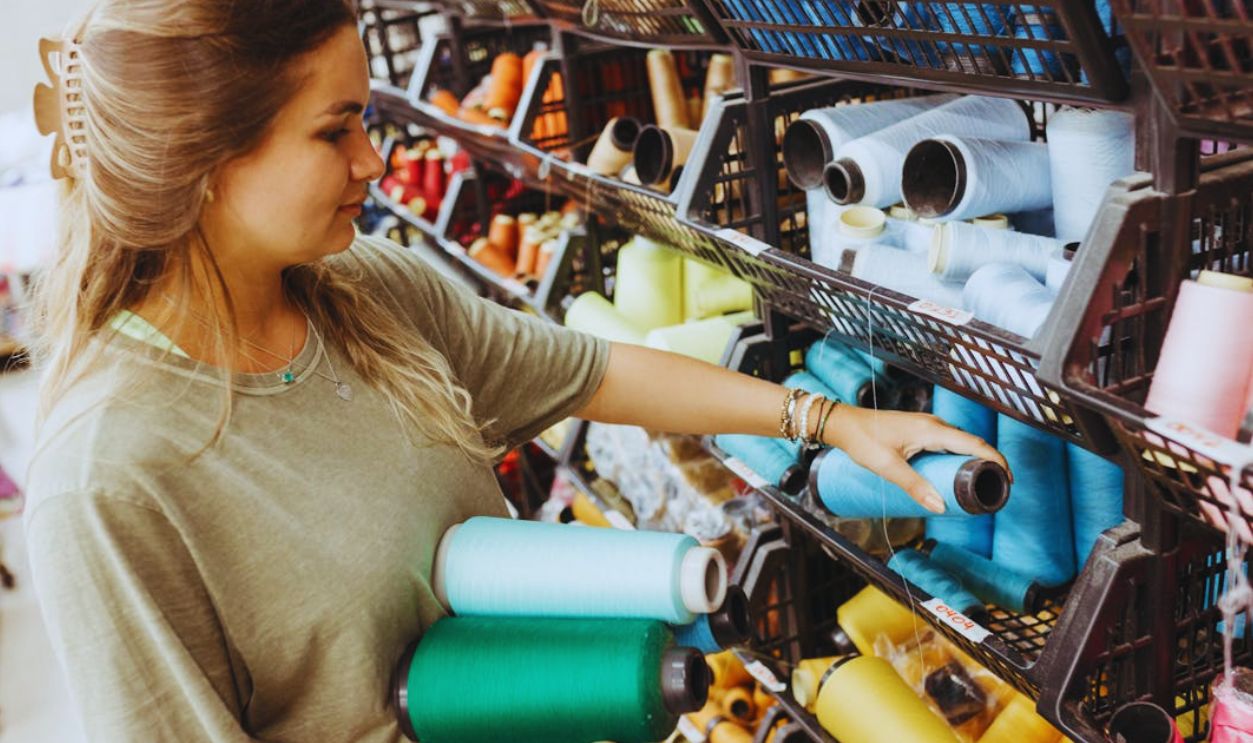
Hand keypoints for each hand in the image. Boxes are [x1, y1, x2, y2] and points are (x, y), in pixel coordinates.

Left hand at [822, 405, 1010, 513]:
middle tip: (997, 487)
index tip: (1009, 478)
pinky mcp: (920, 430)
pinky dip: (958, 456)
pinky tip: (956, 472)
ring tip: (980, 482)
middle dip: (988, 463)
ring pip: (959, 443)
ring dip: (973, 460)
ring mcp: (927, 425)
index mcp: (932, 430)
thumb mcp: (889, 467)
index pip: (975, 443)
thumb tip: (940, 506)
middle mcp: (934, 424)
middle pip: (971, 443)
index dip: (996, 460)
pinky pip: (947, 442)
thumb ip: (914, 487)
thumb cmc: (863, 441)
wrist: (844, 424)